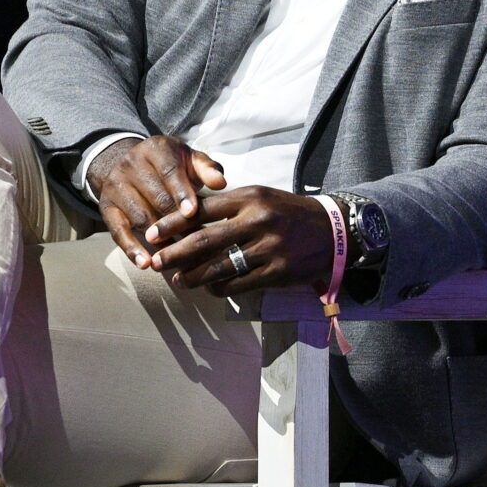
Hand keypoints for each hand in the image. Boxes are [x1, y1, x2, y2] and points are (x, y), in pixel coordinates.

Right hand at [87, 135, 225, 268]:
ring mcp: (116, 186)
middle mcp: (131, 165)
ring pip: (140, 217)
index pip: (169, 172)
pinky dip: (131, 249)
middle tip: (196, 244)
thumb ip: (207, 169)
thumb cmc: (172, 166)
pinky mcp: (106, 207)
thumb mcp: (189, 160)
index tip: (192, 212)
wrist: (131, 165)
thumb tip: (221, 182)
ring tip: (179, 256)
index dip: (181, 193)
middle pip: (155, 198)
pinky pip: (118, 231)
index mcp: (156, 150)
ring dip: (160, 240)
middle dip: (176, 222)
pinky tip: (145, 264)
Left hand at [150, 186, 337, 298]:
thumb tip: (187, 222)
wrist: (333, 231)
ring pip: (220, 266)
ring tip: (179, 281)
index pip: (201, 209)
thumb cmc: (288, 214)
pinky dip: (220, 288)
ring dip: (194, 276)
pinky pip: (239, 283)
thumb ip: (228, 207)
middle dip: (175, 253)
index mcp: (250, 197)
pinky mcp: (278, 271)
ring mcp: (270, 247)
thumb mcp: (261, 198)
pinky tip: (210, 289)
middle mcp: (259, 220)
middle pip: (205, 239)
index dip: (173, 222)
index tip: (153, 233)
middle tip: (156, 262)